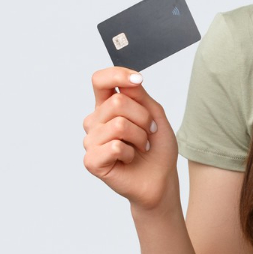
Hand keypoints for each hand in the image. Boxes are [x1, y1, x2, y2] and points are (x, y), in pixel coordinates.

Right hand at [82, 67, 178, 212]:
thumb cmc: (156, 147)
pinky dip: (130, 153)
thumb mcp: (154, 114)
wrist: (161, 178)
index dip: (117, 75)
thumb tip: (128, 81)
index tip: (139, 80)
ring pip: (118, 125)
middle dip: (142, 118)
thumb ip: (139, 96)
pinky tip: (129, 159)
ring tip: (139, 147)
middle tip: (147, 132)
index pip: (100, 80)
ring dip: (139, 137)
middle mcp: (95, 121)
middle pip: (117, 103)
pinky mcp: (91, 160)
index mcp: (107, 106)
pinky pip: (114, 146)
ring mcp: (91, 141)